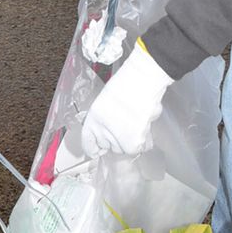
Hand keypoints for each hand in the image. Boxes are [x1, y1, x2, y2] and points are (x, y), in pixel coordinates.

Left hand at [81, 40, 173, 156]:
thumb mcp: (105, 102)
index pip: (88, 144)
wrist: (143, 82)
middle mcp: (102, 132)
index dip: (94, 148)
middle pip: (108, 147)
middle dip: (115, 139)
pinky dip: (143, 139)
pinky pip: (138, 147)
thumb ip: (102, 121)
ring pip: (123, 148)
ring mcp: (117, 139)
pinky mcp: (133, 144)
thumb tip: (105, 137)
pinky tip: (143, 123)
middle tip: (124, 123)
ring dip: (129, 139)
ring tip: (135, 120)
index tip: (98, 150)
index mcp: (93, 120)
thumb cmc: (126, 86)